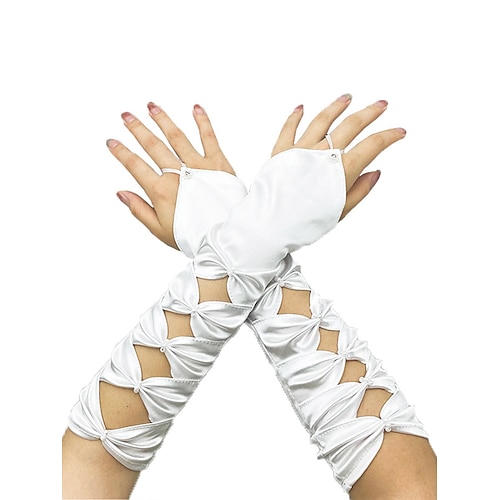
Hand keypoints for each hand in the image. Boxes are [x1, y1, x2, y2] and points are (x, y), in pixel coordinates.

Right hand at [107, 103, 241, 249]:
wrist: (226, 238)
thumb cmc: (194, 237)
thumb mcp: (160, 230)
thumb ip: (139, 210)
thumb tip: (121, 193)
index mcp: (162, 191)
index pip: (135, 166)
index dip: (121, 153)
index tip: (111, 141)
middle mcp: (178, 175)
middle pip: (153, 146)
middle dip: (137, 129)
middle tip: (126, 116)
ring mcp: (199, 167)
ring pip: (177, 137)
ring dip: (162, 120)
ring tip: (151, 106)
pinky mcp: (219, 164)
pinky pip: (209, 138)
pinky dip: (203, 122)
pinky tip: (195, 108)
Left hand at [272, 95, 405, 218]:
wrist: (271, 224)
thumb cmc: (305, 222)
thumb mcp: (340, 211)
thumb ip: (359, 190)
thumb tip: (375, 173)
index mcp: (341, 170)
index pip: (372, 146)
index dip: (389, 136)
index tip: (399, 131)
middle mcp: (322, 154)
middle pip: (351, 125)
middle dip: (370, 113)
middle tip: (381, 105)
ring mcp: (300, 150)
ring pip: (322, 120)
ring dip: (337, 106)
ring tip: (347, 97)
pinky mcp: (280, 151)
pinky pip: (289, 128)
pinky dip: (295, 116)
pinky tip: (301, 107)